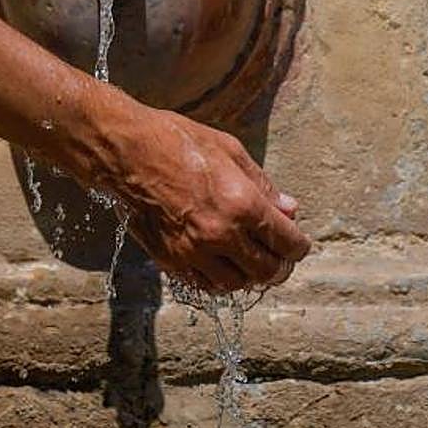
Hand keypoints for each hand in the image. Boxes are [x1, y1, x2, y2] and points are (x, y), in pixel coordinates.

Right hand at [105, 107, 310, 292]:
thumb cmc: (179, 143)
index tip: (298, 243)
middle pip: (266, 271)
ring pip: (236, 284)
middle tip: (281, 259)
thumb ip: (264, 186)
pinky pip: (205, 284)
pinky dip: (221, 280)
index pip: (287, 243)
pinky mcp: (171, 260)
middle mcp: (221, 234)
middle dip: (280, 267)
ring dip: (250, 275)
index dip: (299, 247)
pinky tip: (224, 265)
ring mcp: (194, 251)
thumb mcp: (231, 152)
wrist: (128, 154)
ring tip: (251, 261)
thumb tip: (290, 209)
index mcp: (242, 204)